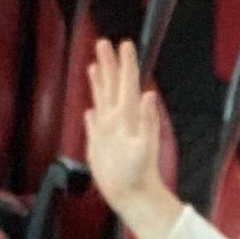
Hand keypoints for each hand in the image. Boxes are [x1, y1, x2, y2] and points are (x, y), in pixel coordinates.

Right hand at [84, 39, 182, 238]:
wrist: (132, 195)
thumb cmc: (139, 174)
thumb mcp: (144, 146)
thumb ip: (146, 119)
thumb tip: (148, 95)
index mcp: (128, 116)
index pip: (127, 83)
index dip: (125, 64)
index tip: (123, 44)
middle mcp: (118, 120)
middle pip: (112, 86)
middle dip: (109, 64)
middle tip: (104, 43)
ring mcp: (108, 131)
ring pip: (102, 100)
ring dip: (99, 82)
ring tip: (96, 65)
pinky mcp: (99, 144)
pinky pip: (94, 123)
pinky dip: (92, 113)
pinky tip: (90, 109)